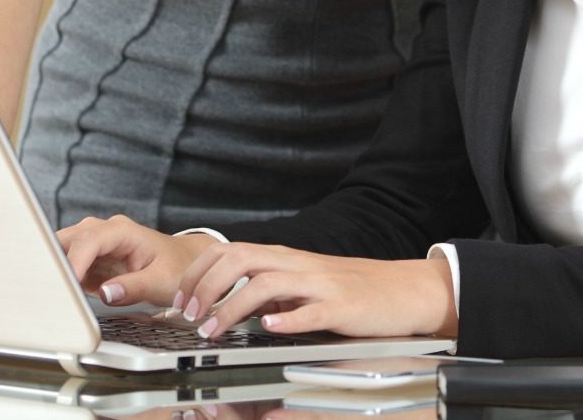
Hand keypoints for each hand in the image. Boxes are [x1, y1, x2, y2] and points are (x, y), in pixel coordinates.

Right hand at [56, 214, 217, 306]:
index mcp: (121, 231)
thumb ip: (134, 287)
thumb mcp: (161, 281)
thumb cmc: (177, 267)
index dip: (74, 262)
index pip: (89, 240)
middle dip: (54, 262)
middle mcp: (103, 233)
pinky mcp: (91, 262)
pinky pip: (68, 267)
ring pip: (62, 251)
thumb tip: (104, 294)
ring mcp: (95, 246)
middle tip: (49, 291)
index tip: (68, 285)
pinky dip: (62, 281)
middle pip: (67, 240)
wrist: (183, 263)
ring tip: (52, 297)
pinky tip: (61, 297)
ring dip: (56, 272)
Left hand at [175, 243, 456, 340]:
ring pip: (267, 283)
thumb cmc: (349, 289)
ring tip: (214, 330)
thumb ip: (267, 287)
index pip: (228, 252)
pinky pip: (312, 310)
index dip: (198, 274)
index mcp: (282, 258)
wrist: (402, 289)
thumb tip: (225, 300)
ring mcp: (319, 284)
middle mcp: (296, 264)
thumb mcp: (300, 283)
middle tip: (189, 315)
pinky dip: (287, 318)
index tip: (180, 300)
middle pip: (239, 259)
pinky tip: (269, 328)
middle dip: (206, 286)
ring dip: (233, 307)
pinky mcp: (342, 306)